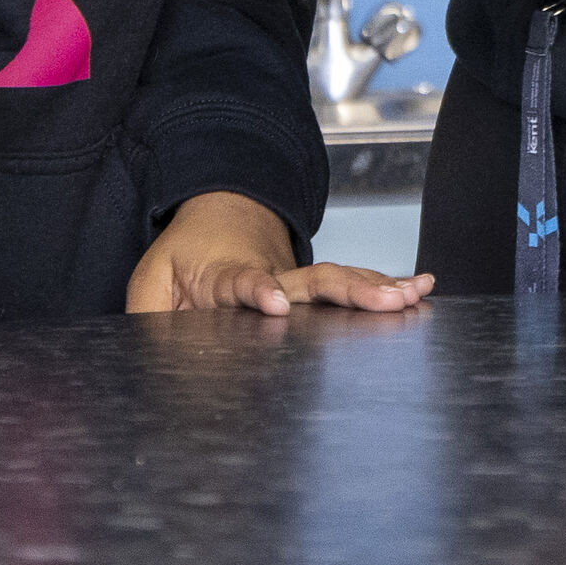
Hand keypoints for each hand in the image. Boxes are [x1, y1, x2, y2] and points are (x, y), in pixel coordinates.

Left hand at [126, 191, 435, 318]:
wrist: (221, 214)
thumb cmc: (185, 256)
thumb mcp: (148, 283)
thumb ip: (147, 315)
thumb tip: (157, 351)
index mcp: (225, 276)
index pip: (243, 282)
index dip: (258, 291)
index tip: (275, 303)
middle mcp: (272, 276)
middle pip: (313, 282)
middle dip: (350, 290)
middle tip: (386, 301)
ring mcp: (296, 280)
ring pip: (338, 281)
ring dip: (377, 288)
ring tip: (413, 295)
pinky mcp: (311, 286)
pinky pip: (348, 285)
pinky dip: (383, 287)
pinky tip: (417, 292)